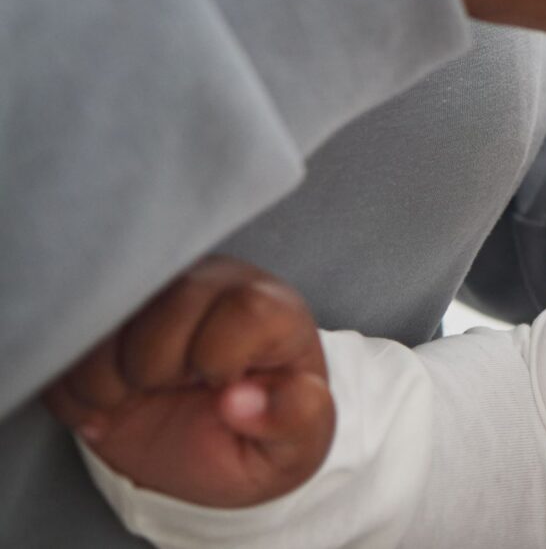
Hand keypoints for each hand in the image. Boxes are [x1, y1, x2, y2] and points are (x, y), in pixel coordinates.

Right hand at [42, 258, 333, 509]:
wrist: (209, 444)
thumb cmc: (260, 433)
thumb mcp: (297, 442)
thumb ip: (295, 418)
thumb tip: (241, 401)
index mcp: (271, 309)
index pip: (243, 310)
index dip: (220, 361)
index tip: (222, 388)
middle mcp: (212, 285)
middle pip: (166, 306)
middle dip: (159, 370)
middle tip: (175, 392)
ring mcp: (153, 294)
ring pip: (104, 317)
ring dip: (110, 381)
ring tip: (141, 397)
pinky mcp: (102, 317)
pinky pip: (63, 345)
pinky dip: (76, 392)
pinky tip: (112, 403)